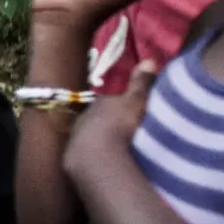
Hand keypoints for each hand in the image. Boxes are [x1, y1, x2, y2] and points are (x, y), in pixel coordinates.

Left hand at [67, 59, 158, 173]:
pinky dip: (97, 158)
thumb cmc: (119, 123)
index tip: (126, 108)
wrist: (96, 157)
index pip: (107, 101)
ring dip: (102, 141)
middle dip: (108, 122)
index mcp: (98, 104)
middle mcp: (83, 119)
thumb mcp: (136, 100)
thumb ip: (141, 83)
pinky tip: (107, 164)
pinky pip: (88, 156)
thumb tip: (149, 60)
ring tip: (118, 149)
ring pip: (90, 137)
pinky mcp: (75, 161)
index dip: (117, 103)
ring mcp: (76, 140)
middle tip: (124, 129)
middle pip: (97, 119)